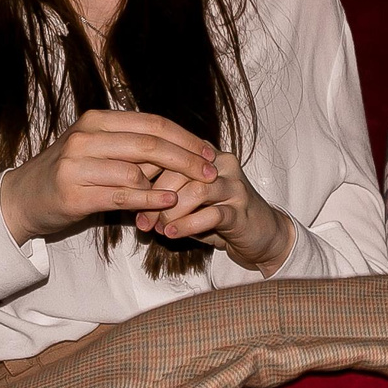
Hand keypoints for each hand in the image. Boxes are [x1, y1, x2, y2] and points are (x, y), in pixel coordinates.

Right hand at [0, 109, 220, 245]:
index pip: (151, 123)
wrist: (22, 198)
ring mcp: (77, 165)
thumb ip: (131, 146)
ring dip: (171, 181)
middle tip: (211, 170)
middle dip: (187, 157)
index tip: (208, 151)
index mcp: (96, 120)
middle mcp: (86, 137)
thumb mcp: (96, 149)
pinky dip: (150, 199)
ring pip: (137, 169)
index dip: (185, 137)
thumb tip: (182, 148)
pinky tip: (169, 202)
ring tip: (195, 189)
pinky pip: (123, 195)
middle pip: (149, 143)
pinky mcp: (75, 194)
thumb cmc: (68, 174)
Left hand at [136, 150, 294, 274]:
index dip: (145, 174)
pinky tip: (172, 234)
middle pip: (181, 170)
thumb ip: (164, 195)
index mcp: (206, 154)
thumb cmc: (218, 216)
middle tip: (142, 219)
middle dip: (156, 196)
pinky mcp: (242, 210)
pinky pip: (212, 214)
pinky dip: (187, 225)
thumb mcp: (188, 201)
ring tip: (157, 227)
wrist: (260, 234)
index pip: (170, 152)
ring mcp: (235, 186)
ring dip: (172, 212)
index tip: (128, 195)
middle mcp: (222, 164)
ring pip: (197, 190)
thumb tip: (129, 200)